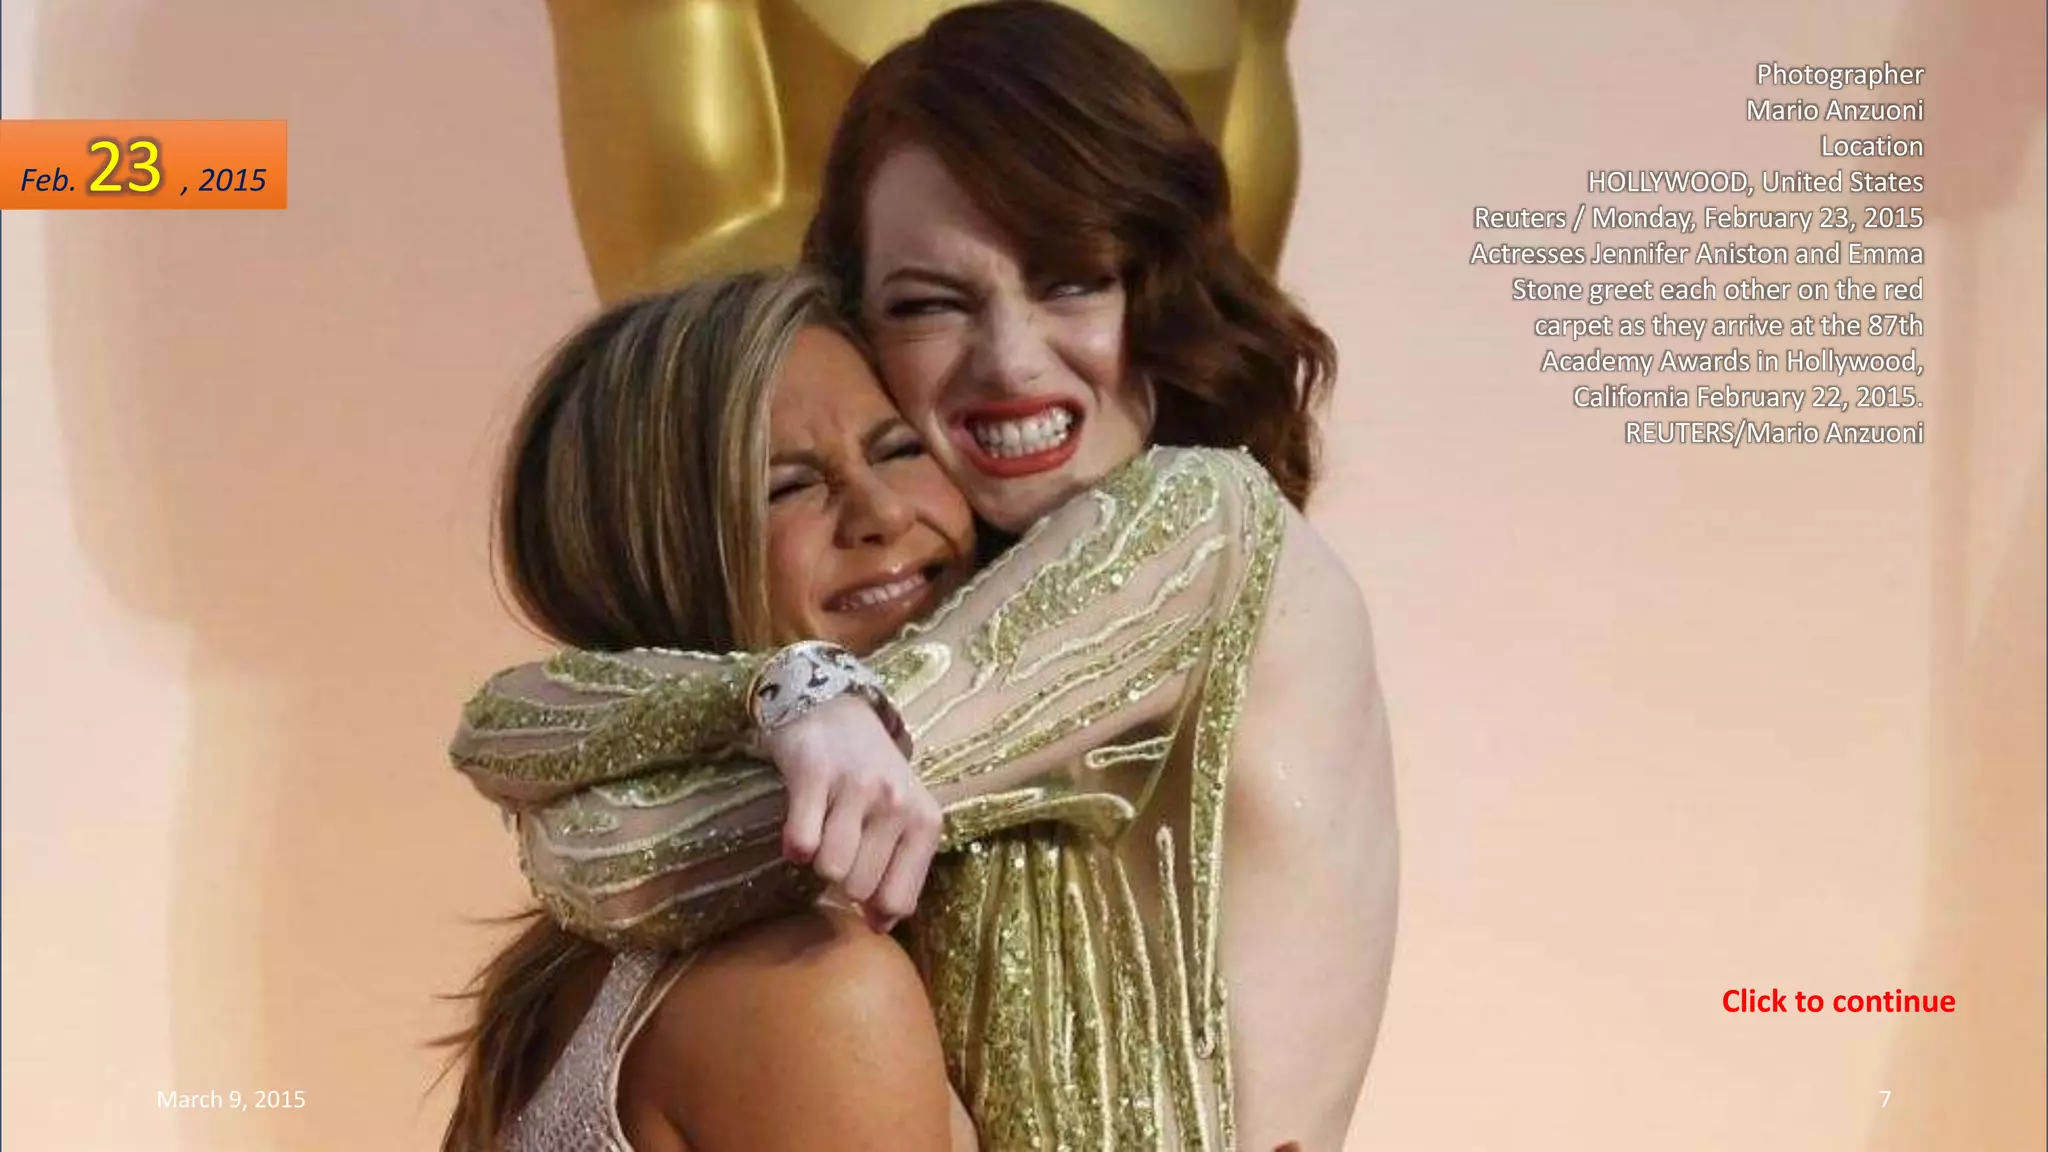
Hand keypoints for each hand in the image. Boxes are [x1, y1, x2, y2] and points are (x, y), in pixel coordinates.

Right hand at [762, 694, 941, 930]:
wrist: (837, 710)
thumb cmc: (872, 776)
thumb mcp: (901, 820)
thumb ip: (898, 873)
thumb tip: (878, 926)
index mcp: (926, 822)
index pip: (898, 901)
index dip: (872, 903)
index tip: (862, 880)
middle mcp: (897, 803)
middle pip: (858, 889)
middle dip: (842, 878)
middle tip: (841, 843)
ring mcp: (857, 787)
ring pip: (829, 869)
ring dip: (817, 860)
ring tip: (824, 830)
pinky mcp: (815, 774)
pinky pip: (802, 842)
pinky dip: (795, 844)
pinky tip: (802, 824)